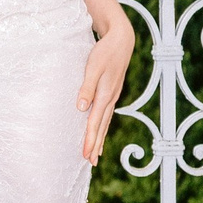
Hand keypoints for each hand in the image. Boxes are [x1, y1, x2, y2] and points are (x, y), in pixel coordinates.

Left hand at [77, 14, 133, 161]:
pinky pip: (106, 115)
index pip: (95, 122)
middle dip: (95, 145)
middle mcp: (110, 98)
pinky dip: (103, 126)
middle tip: (90, 162)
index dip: (90, 139)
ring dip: (100, 139)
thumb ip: (87, 87)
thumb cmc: (105, 52)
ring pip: (105, 122)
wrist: (121, 40)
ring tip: (95, 155)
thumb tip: (81, 108)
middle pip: (102, 127)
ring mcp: (113, 96)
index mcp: (105, 95)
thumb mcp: (93, 67)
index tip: (85, 155)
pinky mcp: (112, 92)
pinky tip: (100, 131)